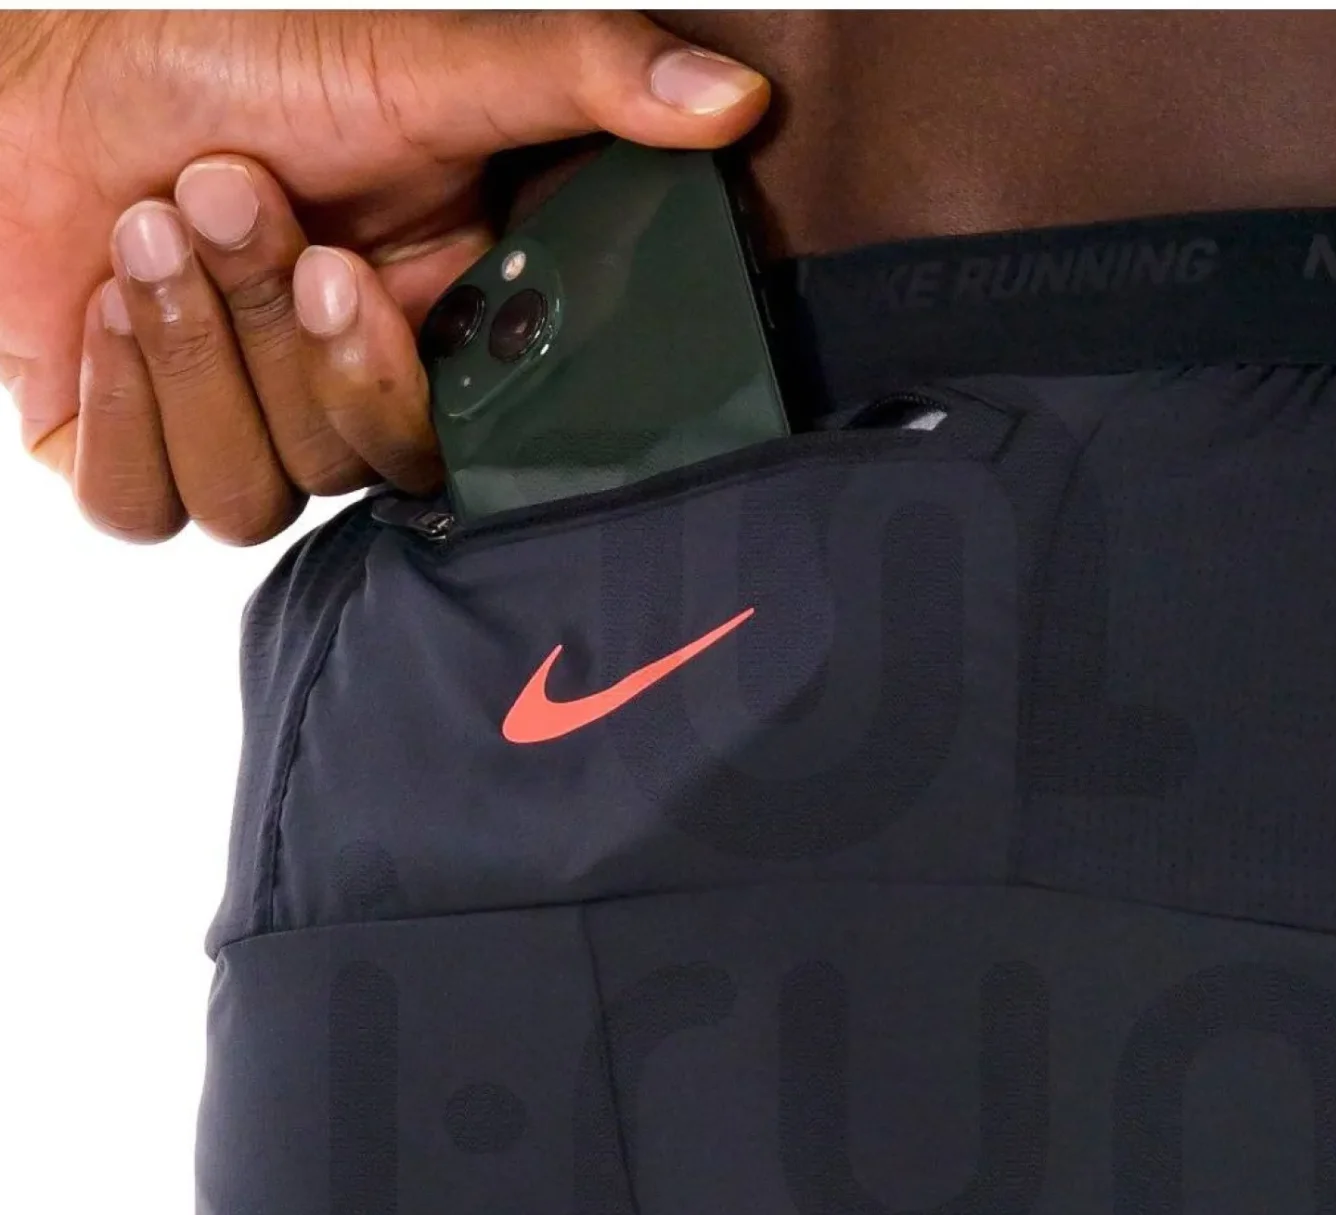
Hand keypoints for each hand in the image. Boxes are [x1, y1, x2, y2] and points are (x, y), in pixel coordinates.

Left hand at [0, 9, 768, 532]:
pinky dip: (123, 401)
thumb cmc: (213, 51)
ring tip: (154, 219)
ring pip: (246, 498)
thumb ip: (578, 80)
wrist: (28, 66)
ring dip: (190, 348)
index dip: (391, 384)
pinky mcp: (128, 470)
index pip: (447, 445)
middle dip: (273, 327)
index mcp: (419, 336)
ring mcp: (234, 442)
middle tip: (232, 195)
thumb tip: (733, 98)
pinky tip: (103, 296)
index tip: (353, 275)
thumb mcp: (417, 60)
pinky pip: (145, 510)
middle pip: (342, 466)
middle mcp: (334, 401)